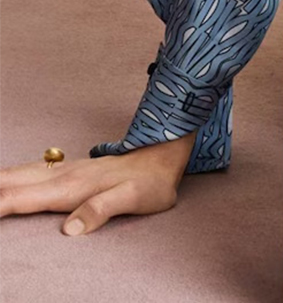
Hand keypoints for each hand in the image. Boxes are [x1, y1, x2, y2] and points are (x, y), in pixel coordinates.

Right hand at [0, 130, 197, 235]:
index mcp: (68, 188)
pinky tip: (0, 182)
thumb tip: (69, 229)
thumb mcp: (134, 198)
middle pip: (6, 183)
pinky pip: (24, 174)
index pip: (17, 200)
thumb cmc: (150, 183)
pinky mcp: (64, 171)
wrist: (164, 155)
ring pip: (13, 175)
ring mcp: (60, 171)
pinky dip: (3, 179)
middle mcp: (59, 176)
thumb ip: (102, 210)